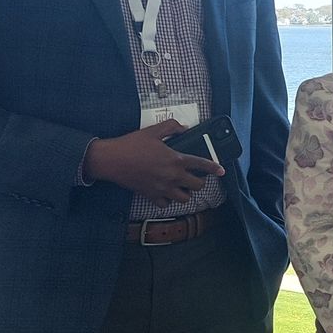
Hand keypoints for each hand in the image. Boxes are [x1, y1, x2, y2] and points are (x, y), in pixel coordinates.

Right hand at [83, 120, 222, 204]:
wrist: (111, 160)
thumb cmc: (131, 144)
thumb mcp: (153, 131)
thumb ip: (171, 127)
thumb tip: (183, 127)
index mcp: (176, 160)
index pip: (202, 165)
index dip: (214, 168)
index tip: (222, 171)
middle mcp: (172, 176)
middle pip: (197, 186)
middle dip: (199, 182)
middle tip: (195, 178)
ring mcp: (162, 188)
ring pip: (184, 199)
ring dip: (186, 193)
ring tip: (181, 187)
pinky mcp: (151, 195)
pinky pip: (165, 204)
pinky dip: (168, 201)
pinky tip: (166, 193)